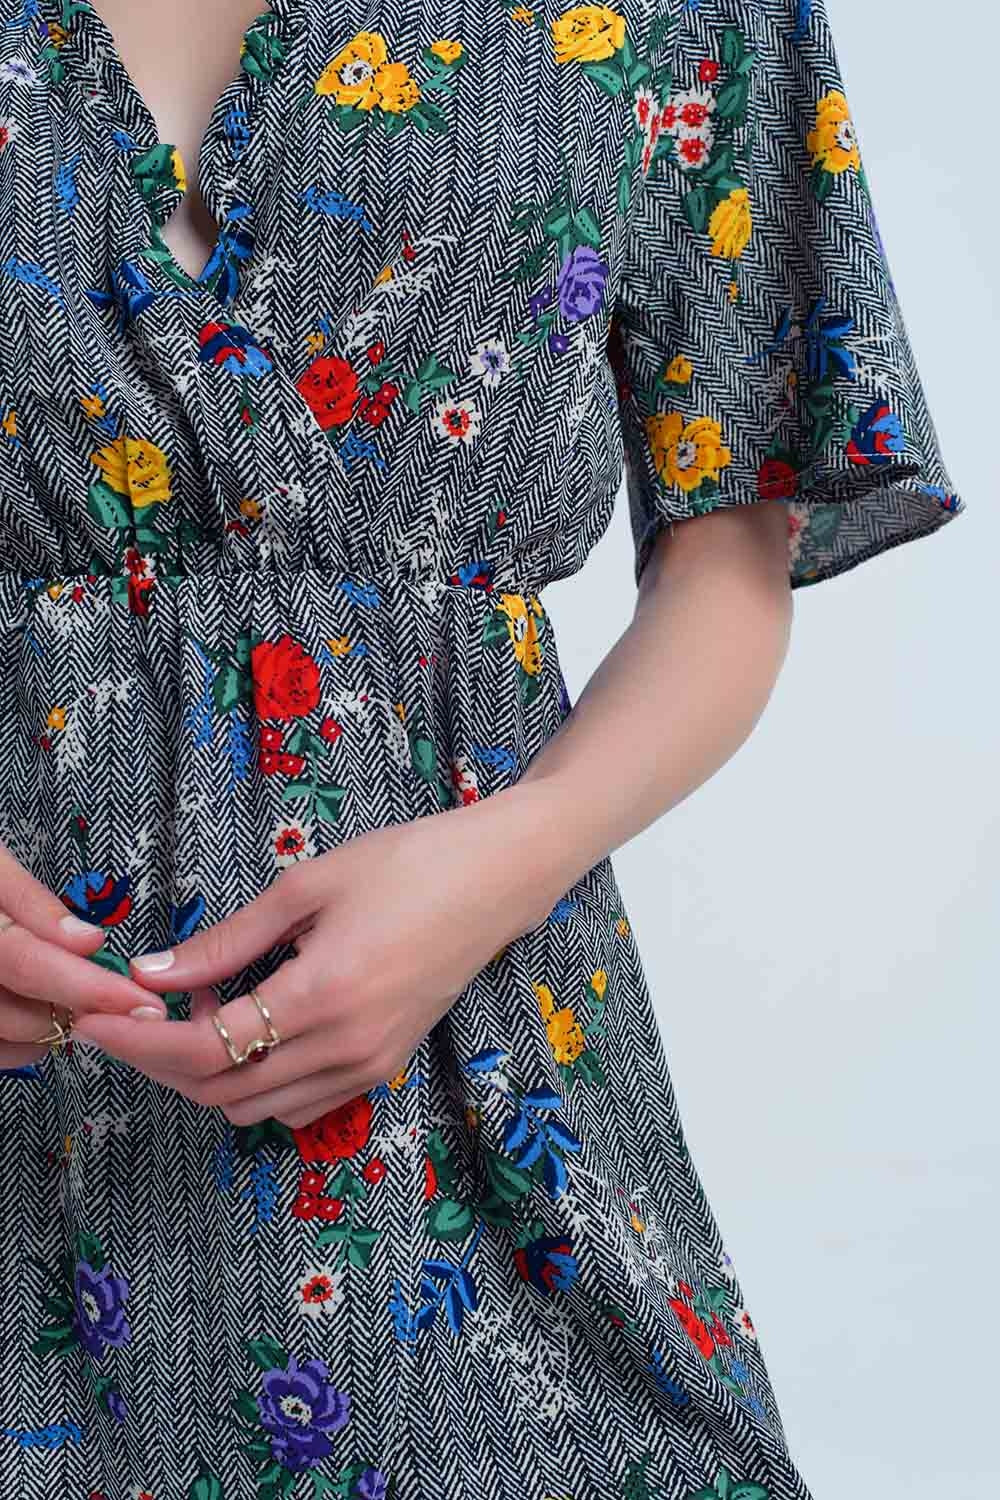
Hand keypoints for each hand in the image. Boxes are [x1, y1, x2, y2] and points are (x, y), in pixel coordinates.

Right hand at [0, 844, 168, 1067]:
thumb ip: (32, 903)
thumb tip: (89, 943)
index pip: (27, 962)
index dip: (90, 987)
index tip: (142, 1003)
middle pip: (21, 1014)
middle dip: (72, 1005)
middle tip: (103, 986)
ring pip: (9, 1044)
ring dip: (47, 1027)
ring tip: (57, 991)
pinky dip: (20, 1042)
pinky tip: (25, 1009)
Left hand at [72, 784, 563, 1126]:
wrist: (496, 881)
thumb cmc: (407, 865)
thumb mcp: (306, 888)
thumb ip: (225, 940)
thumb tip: (151, 972)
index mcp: (321, 996)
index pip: (205, 1048)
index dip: (139, 1041)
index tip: (97, 1020)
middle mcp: (345, 1048)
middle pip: (221, 1091)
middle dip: (161, 1061)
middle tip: (136, 1012)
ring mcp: (368, 1067)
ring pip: (256, 1108)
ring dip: (209, 1072)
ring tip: (203, 1007)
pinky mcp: (382, 1068)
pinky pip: (297, 1104)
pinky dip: (256, 1081)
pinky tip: (252, 1026)